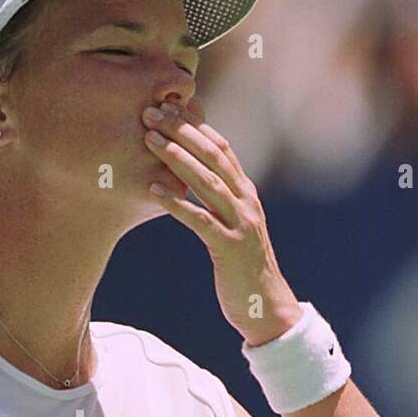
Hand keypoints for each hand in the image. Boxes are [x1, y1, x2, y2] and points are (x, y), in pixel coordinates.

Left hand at [141, 97, 302, 346]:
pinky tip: (153, 190)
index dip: (195, 124)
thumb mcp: (232, 228)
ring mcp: (241, 225)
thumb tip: (192, 181)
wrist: (267, 309)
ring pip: (208, 182)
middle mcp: (247, 203)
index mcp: (246, 194)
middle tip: (152, 113)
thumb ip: (217, 203)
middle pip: (214, 156)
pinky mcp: (230, 249)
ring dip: (178, 158)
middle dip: (183, 131)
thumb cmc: (243, 269)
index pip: (221, 148)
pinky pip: (201, 221)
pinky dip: (176, 203)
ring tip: (150, 140)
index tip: (168, 107)